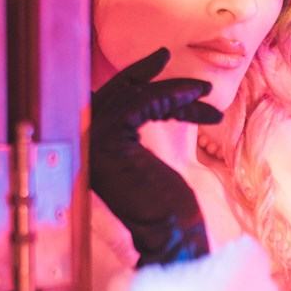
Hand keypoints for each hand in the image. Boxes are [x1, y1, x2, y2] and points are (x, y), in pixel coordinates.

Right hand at [90, 47, 221, 266]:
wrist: (169, 235)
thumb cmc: (167, 207)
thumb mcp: (150, 160)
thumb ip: (139, 132)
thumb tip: (149, 97)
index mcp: (90, 151)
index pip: (108, 103)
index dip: (132, 79)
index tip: (158, 61)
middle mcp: (83, 146)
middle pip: (114, 94)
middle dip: (144, 74)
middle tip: (167, 55)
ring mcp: (92, 144)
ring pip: (132, 97)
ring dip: (173, 90)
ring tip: (207, 91)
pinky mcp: (109, 143)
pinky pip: (140, 105)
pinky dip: (171, 97)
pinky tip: (198, 99)